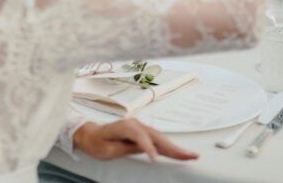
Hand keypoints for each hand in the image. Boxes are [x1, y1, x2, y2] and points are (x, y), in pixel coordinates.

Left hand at [72, 119, 197, 162]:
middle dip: (173, 147)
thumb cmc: (97, 142)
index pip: (140, 136)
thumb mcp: (107, 149)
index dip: (148, 147)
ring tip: (190, 155)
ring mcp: (140, 128)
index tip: (154, 157)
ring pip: (161, 139)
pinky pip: (158, 140)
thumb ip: (126, 148)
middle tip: (189, 155)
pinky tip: (178, 152)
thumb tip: (145, 150)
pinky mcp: (143, 134)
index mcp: (125, 126)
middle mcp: (135, 125)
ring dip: (175, 147)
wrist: (92, 134)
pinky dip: (169, 146)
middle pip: (157, 137)